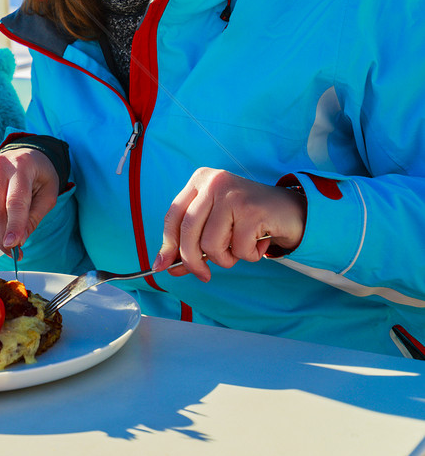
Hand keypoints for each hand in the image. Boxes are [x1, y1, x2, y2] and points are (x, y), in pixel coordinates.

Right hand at [0, 148, 59, 254]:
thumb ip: (34, 216)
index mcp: (22, 166)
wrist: (25, 153)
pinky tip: (7, 217)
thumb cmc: (41, 174)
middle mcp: (0, 166)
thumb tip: (19, 241)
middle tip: (12, 253)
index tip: (13, 245)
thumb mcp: (48, 193)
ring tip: (12, 239)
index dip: (14, 225)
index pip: (16, 200)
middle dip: (3, 234)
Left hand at [153, 167, 305, 282]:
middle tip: (203, 275)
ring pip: (211, 244)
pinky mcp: (252, 210)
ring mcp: (232, 195)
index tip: (162, 266)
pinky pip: (238, 249)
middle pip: (188, 231)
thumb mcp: (216, 224)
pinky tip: (259, 242)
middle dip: (192, 260)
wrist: (292, 211)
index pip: (174, 215)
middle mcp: (214, 182)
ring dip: (226, 258)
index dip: (167, 244)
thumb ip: (192, 241)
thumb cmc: (249, 219)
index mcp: (200, 180)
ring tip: (241, 247)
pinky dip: (249, 255)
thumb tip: (166, 265)